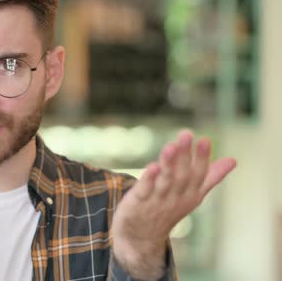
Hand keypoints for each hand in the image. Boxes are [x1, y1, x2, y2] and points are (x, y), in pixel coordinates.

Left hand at [111, 130, 236, 279]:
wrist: (142, 237)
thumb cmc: (169, 209)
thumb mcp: (192, 194)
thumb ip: (211, 177)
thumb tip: (233, 160)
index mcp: (190, 194)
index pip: (199, 174)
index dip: (202, 158)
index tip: (205, 139)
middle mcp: (175, 197)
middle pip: (182, 175)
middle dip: (184, 154)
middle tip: (186, 134)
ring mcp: (157, 201)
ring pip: (164, 181)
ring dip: (168, 164)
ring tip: (171, 146)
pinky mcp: (138, 203)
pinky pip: (144, 191)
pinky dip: (148, 180)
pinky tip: (151, 166)